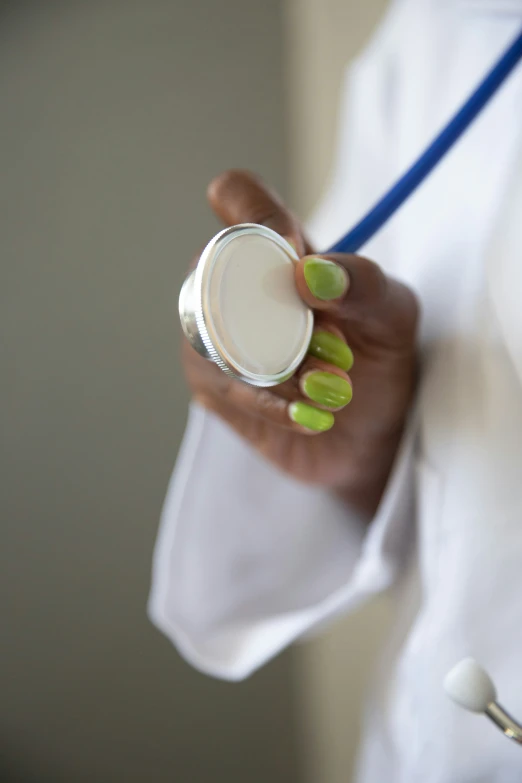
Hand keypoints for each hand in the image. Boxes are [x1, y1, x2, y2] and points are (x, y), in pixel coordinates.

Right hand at [184, 171, 418, 517]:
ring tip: (333, 389)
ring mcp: (215, 335)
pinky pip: (230, 389)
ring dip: (283, 369)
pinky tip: (312, 415)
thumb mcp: (392, 316)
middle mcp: (234, 285)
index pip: (236, 196)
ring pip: (220, 338)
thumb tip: (308, 274)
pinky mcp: (214, 388)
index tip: (297, 254)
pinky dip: (276, 404)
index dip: (257, 212)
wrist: (368, 434)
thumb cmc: (376, 359)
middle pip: (215, 273)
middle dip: (280, 321)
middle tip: (337, 352)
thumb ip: (363, 284)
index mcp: (276, 251)